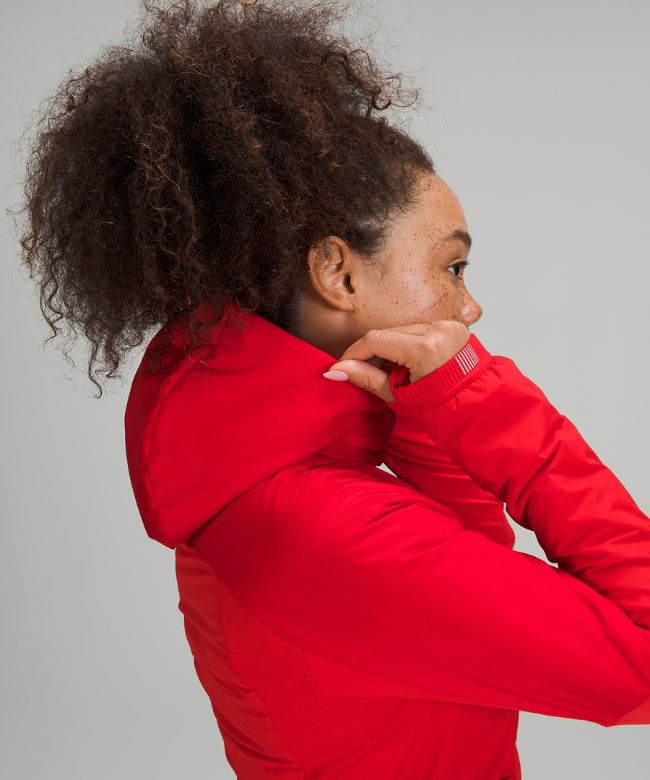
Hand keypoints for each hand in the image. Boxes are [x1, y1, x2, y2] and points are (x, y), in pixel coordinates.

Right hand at [323, 320, 470, 402]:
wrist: (475, 408)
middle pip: (389, 333)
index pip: (377, 340)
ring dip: (390, 347)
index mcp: (426, 349)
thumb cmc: (440, 407)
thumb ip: (366, 377)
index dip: (355, 352)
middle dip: (373, 351)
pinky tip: (407, 362)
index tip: (343, 364)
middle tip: (363, 371)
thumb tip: (337, 370)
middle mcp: (439, 331)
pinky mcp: (454, 326)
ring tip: (390, 371)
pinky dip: (408, 343)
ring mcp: (449, 326)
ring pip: (403, 330)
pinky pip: (420, 330)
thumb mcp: (398, 395)